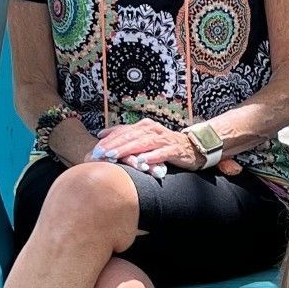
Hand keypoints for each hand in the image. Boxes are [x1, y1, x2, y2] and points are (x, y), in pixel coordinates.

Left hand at [91, 121, 240, 174]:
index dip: (109, 140)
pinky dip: (151, 156)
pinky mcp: (174, 150)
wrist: (193, 147)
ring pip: (143, 143)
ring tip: (115, 156)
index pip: (123, 131)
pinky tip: (141, 161)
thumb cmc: (165, 144)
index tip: (95, 150)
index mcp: (144, 126)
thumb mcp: (144, 137)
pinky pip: (162, 153)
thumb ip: (125, 134)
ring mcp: (164, 139)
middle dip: (114, 145)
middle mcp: (153, 130)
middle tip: (100, 154)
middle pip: (130, 136)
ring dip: (127, 150)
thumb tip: (102, 134)